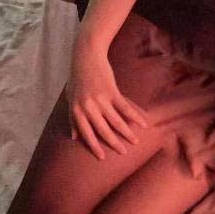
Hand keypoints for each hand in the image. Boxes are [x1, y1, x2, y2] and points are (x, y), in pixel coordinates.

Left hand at [66, 34, 148, 159]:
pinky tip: (144, 124)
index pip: (87, 133)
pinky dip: (135, 117)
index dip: (94, 146)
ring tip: (135, 141)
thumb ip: (72, 119)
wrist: (86, 56)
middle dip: (114, 143)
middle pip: (104, 131)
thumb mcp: (70, 99)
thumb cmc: (77, 78)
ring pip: (116, 122)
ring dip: (127, 133)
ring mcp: (101, 100)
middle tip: (123, 153)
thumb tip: (74, 138)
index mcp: (77, 111)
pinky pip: (125, 108)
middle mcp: (89, 107)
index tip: (102, 158)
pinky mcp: (112, 92)